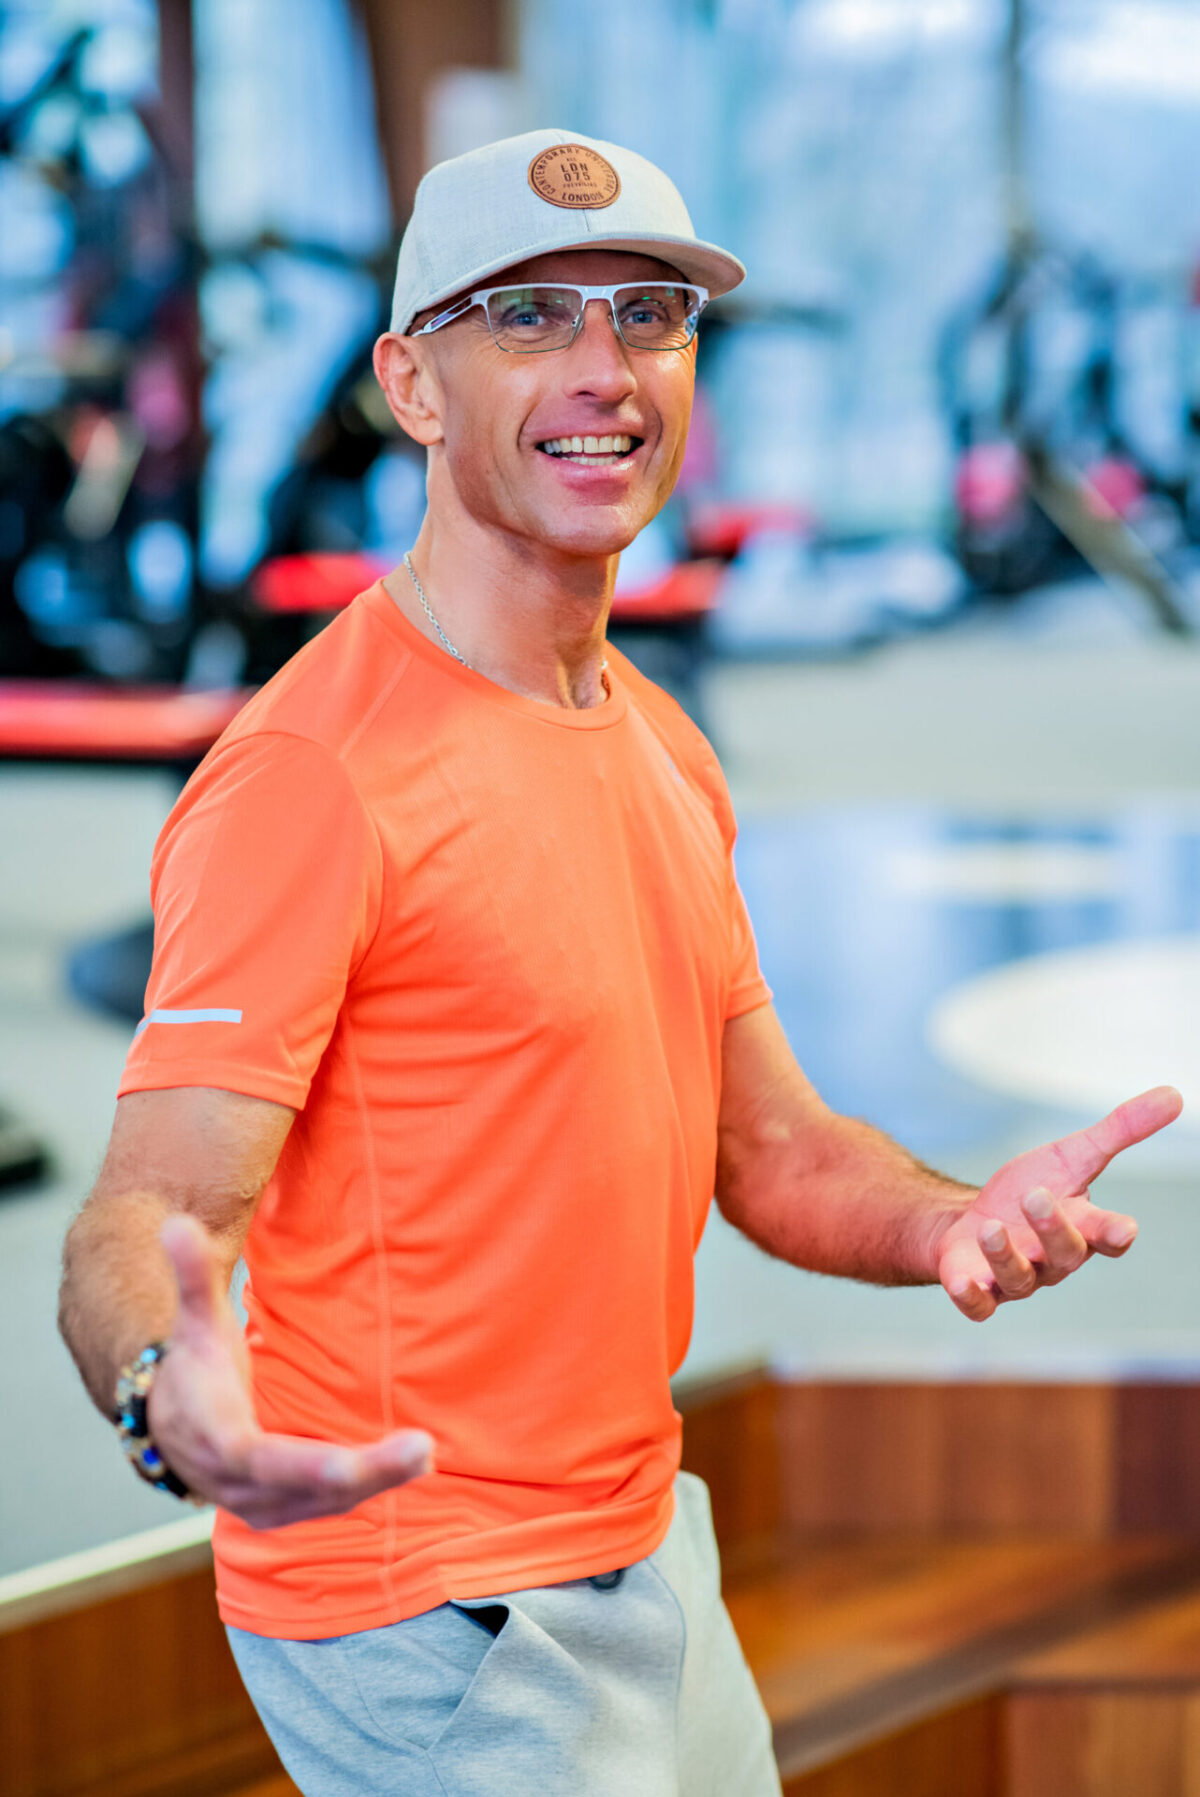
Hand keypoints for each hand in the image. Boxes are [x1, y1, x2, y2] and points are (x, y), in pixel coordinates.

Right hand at [148, 1214, 433, 1527]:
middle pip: (307, 1487)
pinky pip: (330, 1505)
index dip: (305, 1466)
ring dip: (378, 1482)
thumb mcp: (195, 1321)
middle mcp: (237, 1483)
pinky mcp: (283, 1510)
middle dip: (366, 1473)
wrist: (168, 1427)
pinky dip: (371, 1488)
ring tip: (425, 1454)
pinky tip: (414, 1467)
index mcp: (217, 1438)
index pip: (261, 1460)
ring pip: (326, 1502)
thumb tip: (176, 1223)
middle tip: (423, 1449)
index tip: (351, 1464)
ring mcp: (260, 1504)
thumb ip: (192, 1276)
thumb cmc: (193, 1364)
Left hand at [934, 1085, 1182, 1321]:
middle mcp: (1053, 1259)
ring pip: (1018, 1278)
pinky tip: (958, 1283)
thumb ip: (1121, 1131)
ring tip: (990, 1228)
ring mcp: (1016, 1278)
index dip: (1116, 1234)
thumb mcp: (1074, 1155)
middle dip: (1052, 1227)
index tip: (1123, 1228)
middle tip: (1034, 1196)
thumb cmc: (1031, 1190)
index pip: (1108, 1235)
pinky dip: (971, 1296)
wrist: (973, 1222)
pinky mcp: (979, 1291)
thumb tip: (1175, 1094)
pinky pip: (979, 1305)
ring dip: (1004, 1255)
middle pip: (1064, 1252)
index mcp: (1082, 1226)